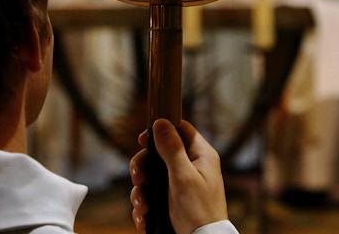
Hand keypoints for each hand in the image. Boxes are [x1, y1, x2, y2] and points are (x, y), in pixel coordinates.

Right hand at [129, 119, 228, 233]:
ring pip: (151, 176)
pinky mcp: (172, 200)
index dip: (161, 129)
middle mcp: (191, 166)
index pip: (181, 129)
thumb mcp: (183, 176)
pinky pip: (152, 195)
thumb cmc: (199, 210)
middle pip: (159, 153)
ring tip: (142, 206)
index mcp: (200, 156)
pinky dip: (144, 205)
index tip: (142, 139)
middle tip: (138, 178)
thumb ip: (172, 149)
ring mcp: (180, 184)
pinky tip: (143, 216)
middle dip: (143, 167)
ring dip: (141, 191)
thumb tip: (161, 121)